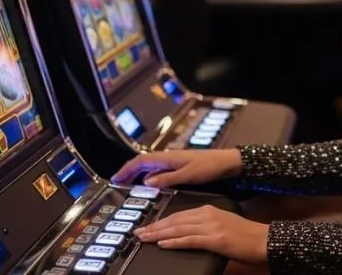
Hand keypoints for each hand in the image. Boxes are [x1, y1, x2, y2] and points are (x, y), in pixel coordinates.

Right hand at [111, 149, 242, 187]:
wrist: (226, 162)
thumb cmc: (209, 167)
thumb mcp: (187, 175)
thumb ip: (167, 179)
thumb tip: (147, 182)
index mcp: (168, 158)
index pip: (141, 161)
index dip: (127, 169)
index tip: (115, 178)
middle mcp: (169, 157)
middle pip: (143, 162)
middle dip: (129, 171)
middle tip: (117, 183)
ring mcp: (174, 161)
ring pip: (150, 166)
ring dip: (138, 173)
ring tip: (128, 184)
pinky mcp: (179, 165)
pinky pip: (158, 169)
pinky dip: (149, 175)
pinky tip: (149, 184)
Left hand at [134, 206, 268, 265]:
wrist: (261, 239)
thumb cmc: (244, 234)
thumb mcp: (223, 223)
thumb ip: (205, 225)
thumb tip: (188, 231)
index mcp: (209, 209)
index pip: (179, 214)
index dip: (162, 220)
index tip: (148, 226)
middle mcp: (207, 215)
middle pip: (175, 220)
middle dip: (155, 227)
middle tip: (139, 232)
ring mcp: (211, 226)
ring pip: (178, 228)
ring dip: (159, 234)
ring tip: (145, 238)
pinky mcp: (214, 239)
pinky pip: (189, 239)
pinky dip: (174, 241)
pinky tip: (163, 244)